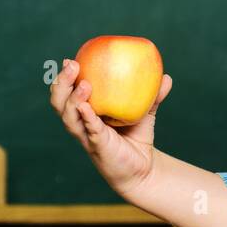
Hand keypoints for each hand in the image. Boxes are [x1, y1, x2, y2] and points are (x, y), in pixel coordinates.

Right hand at [49, 58, 172, 200]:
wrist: (143, 167)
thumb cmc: (137, 137)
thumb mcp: (145, 112)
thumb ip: (154, 95)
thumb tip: (166, 77)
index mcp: (86, 112)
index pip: (67, 93)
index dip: (64, 78)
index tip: (69, 59)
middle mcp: (81, 123)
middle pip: (59, 102)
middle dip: (61, 83)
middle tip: (72, 64)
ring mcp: (87, 136)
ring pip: (68, 117)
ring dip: (72, 98)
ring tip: (83, 83)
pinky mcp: (97, 146)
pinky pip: (89, 130)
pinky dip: (86, 117)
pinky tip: (86, 107)